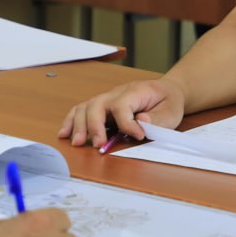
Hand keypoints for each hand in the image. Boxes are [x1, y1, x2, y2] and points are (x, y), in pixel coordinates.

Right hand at [58, 78, 186, 148]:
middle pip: (97, 105)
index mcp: (135, 91)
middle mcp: (117, 93)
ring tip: (78, 143)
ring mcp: (107, 99)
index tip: (138, 136)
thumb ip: (157, 119)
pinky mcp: (101, 107)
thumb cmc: (167, 102)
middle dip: (95, 126)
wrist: (166, 91)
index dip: (128, 123)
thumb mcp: (171, 111)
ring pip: (85, 107)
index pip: (123, 106)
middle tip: (98, 145)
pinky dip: (71, 122)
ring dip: (79, 125)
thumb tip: (141, 121)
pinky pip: (81, 111)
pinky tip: (64, 134)